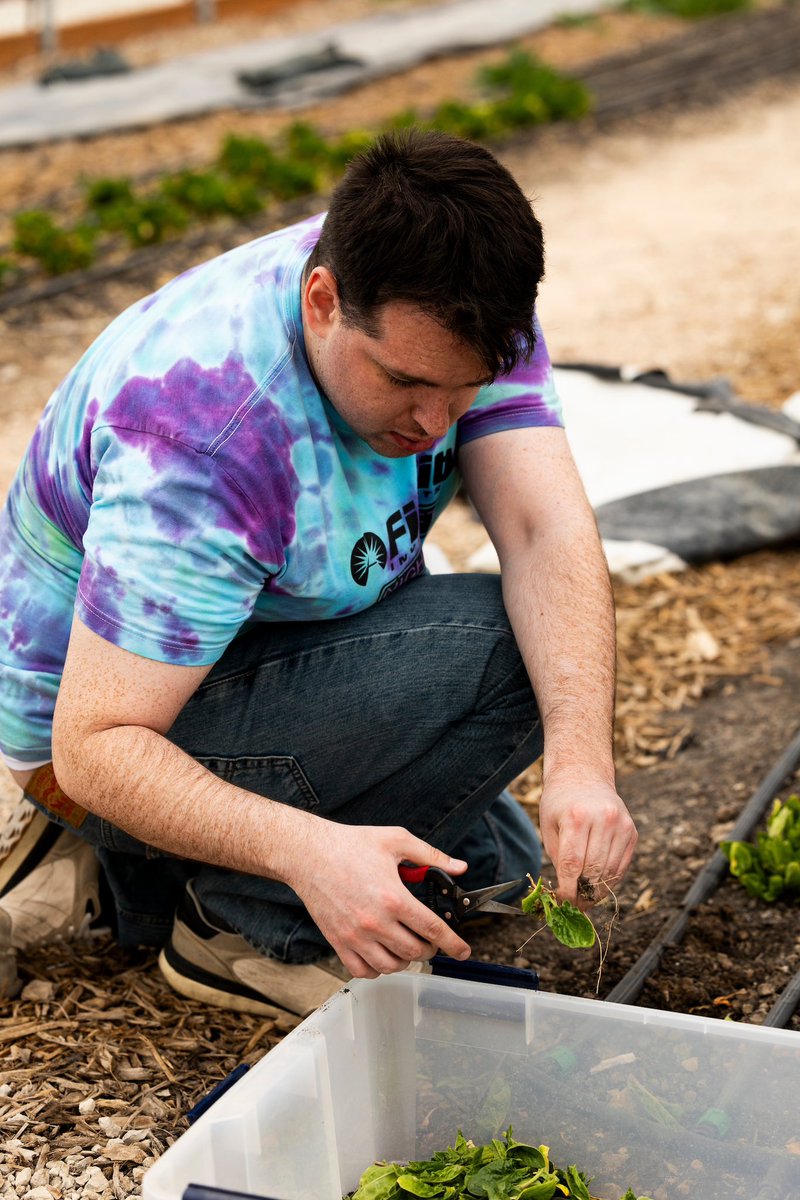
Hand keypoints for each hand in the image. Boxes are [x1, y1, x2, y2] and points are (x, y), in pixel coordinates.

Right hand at [284, 819, 472, 978]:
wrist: (309, 853)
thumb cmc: (350, 845)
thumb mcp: (396, 840)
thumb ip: (431, 855)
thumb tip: (459, 867)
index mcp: (393, 898)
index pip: (433, 930)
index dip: (454, 944)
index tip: (463, 951)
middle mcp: (375, 922)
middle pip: (415, 951)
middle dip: (431, 948)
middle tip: (430, 939)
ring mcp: (355, 936)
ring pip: (392, 966)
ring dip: (406, 959)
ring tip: (407, 944)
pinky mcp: (338, 942)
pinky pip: (364, 971)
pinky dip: (379, 968)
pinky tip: (383, 953)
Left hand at [538, 774, 636, 904]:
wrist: (584, 776)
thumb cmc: (560, 802)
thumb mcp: (549, 825)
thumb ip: (557, 858)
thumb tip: (567, 893)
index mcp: (577, 816)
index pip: (573, 864)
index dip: (568, 889)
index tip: (563, 902)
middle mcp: (603, 819)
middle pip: (593, 870)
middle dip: (582, 893)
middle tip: (574, 905)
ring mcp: (621, 825)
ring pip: (610, 872)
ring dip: (597, 891)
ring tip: (585, 899)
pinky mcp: (632, 832)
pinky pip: (622, 866)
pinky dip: (610, 880)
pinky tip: (598, 886)